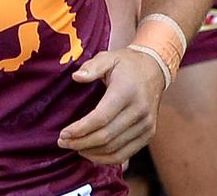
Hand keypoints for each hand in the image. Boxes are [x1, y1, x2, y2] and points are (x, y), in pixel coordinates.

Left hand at [59, 48, 164, 163]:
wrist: (154, 69)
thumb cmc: (126, 64)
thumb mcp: (108, 57)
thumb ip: (92, 67)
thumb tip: (76, 77)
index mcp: (127, 91)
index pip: (101, 118)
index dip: (80, 129)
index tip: (63, 133)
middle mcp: (139, 111)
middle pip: (106, 136)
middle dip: (81, 143)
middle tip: (62, 142)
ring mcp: (146, 125)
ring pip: (115, 149)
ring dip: (91, 152)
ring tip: (73, 147)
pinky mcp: (149, 134)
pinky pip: (126, 154)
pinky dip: (106, 159)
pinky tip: (90, 154)